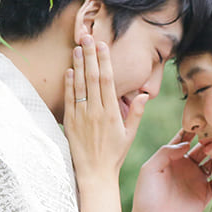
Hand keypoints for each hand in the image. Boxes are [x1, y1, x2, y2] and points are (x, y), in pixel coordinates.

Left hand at [63, 35, 147, 183]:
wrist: (94, 174)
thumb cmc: (114, 154)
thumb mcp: (129, 134)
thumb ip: (135, 113)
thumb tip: (142, 94)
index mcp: (112, 113)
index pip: (108, 80)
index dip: (105, 61)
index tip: (102, 45)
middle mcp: (96, 112)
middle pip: (93, 78)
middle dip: (90, 55)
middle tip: (87, 37)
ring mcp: (82, 117)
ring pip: (80, 86)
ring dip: (78, 65)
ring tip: (77, 47)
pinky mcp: (70, 124)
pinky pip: (70, 100)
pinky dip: (69, 85)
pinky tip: (69, 71)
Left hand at [127, 129, 211, 211]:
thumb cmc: (146, 197)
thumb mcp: (150, 169)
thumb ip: (166, 152)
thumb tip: (187, 142)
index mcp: (171, 158)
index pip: (185, 138)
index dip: (194, 128)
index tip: (205, 116)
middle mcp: (186, 166)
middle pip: (204, 147)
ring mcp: (197, 179)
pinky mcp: (206, 193)